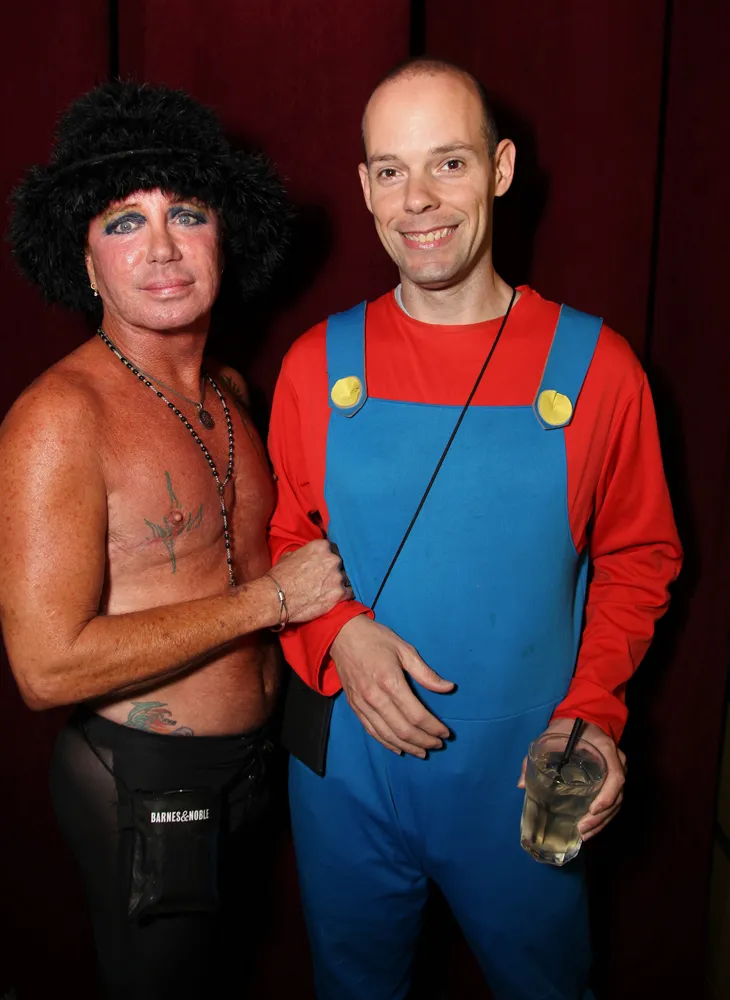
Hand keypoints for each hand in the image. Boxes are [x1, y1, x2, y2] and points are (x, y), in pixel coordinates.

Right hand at [269, 540, 352, 622]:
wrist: (276, 597)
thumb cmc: (280, 576)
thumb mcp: (289, 556)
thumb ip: (304, 553)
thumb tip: (306, 556)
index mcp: (321, 546)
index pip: (334, 549)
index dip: (330, 557)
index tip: (326, 564)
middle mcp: (333, 559)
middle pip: (342, 563)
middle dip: (336, 570)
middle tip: (327, 578)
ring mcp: (338, 577)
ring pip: (346, 578)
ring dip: (340, 582)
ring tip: (331, 589)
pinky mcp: (339, 594)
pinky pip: (350, 593)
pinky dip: (345, 595)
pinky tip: (337, 597)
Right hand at [330, 615, 454, 756]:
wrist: (341, 635)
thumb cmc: (375, 639)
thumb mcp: (404, 649)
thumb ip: (426, 673)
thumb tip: (448, 688)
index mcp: (390, 682)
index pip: (416, 715)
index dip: (433, 727)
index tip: (445, 732)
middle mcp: (375, 697)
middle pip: (403, 730)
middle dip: (424, 741)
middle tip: (438, 744)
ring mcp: (362, 704)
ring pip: (387, 735)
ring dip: (407, 747)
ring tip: (423, 752)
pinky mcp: (354, 706)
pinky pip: (371, 731)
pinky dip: (387, 743)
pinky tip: (399, 749)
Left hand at [517, 718, 626, 840]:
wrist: (582, 716)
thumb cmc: (566, 727)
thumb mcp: (549, 737)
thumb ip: (534, 758)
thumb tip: (522, 785)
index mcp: (605, 749)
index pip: (616, 776)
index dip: (607, 796)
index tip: (593, 810)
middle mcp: (618, 761)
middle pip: (618, 795)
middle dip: (601, 817)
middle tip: (582, 830)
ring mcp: (618, 770)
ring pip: (617, 802)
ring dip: (602, 821)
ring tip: (584, 834)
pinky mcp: (612, 778)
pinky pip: (613, 800)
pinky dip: (603, 816)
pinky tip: (590, 828)